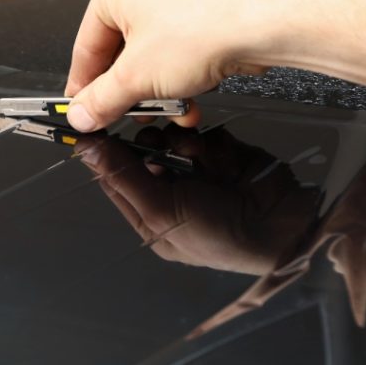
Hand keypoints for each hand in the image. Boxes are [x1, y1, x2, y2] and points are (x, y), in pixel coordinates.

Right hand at [64, 0, 295, 132]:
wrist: (266, 23)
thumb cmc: (207, 26)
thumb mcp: (137, 79)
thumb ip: (102, 101)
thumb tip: (83, 114)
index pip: (86, 46)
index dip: (84, 88)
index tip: (84, 113)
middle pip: (121, 52)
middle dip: (131, 92)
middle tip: (132, 115)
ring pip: (152, 55)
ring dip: (159, 90)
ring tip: (171, 108)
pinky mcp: (203, 7)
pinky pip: (177, 49)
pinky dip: (181, 76)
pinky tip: (192, 97)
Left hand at [76, 125, 317, 274]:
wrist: (280, 226)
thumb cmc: (219, 236)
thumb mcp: (162, 210)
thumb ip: (122, 175)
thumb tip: (85, 150)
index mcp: (151, 217)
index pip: (115, 179)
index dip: (105, 154)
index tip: (97, 128)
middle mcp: (170, 194)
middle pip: (141, 153)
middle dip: (148, 145)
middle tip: (158, 146)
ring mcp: (197, 172)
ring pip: (170, 138)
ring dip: (180, 142)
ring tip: (197, 156)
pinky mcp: (221, 154)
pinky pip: (201, 133)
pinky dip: (208, 140)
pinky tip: (219, 157)